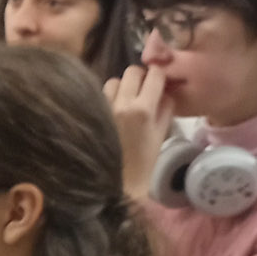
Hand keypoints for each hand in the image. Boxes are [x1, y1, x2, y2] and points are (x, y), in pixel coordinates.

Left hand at [105, 64, 175, 202]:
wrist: (117, 184)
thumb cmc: (143, 162)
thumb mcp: (161, 134)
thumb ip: (165, 107)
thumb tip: (165, 89)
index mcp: (143, 110)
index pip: (155, 74)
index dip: (160, 75)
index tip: (159, 81)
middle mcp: (121, 104)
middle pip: (132, 71)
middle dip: (141, 77)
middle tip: (143, 89)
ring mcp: (103, 108)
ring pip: (113, 81)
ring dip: (122, 87)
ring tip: (125, 102)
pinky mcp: (90, 114)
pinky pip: (100, 95)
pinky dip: (109, 98)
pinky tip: (112, 111)